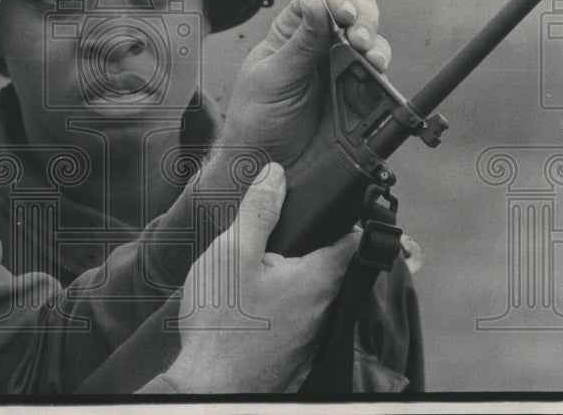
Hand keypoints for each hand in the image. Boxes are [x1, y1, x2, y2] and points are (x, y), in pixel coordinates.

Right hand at [161, 163, 359, 392]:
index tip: (338, 204)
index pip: (353, 240)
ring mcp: (311, 337)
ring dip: (295, 278)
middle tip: (282, 231)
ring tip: (262, 266)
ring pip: (313, 295)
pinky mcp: (294, 356)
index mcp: (318, 280)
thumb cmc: (222, 324)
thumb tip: (276, 176)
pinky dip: (283, 306)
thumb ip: (259, 212)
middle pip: (331, 266)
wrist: (209, 388)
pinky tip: (254, 304)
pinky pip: (297, 320)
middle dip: (311, 246)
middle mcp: (324, 310)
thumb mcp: (234, 252)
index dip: (347, 216)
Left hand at [220, 0, 390, 167]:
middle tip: (357, 38)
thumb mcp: (273, 77)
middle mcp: (320, 43)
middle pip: (354, 8)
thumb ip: (300, 43)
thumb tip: (317, 2)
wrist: (265, 165)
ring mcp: (342, 67)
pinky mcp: (359, 93)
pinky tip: (375, 72)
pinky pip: (378, 73)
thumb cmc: (256, 118)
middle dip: (363, 16)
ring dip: (375, 41)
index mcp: (292, 31)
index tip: (342, 14)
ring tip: (368, 58)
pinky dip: (381, 67)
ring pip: (371, 37)